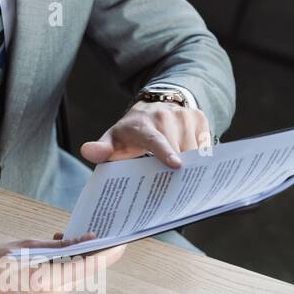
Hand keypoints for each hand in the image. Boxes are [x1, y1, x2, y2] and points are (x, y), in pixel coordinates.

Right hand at [0, 233, 125, 293]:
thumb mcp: (23, 246)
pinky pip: (57, 292)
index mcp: (44, 281)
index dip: (107, 254)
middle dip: (82, 256)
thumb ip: (58, 246)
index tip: (121, 243)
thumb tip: (86, 240)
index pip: (87, 266)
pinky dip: (56, 277)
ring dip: (66, 266)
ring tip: (50, 250)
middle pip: (79, 275)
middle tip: (80, 236)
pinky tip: (43, 265)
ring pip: (68, 283)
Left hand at [80, 101, 208, 168]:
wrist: (152, 108)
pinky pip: (205, 144)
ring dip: (190, 164)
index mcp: (142, 125)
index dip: (165, 152)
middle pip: (180, 150)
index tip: (176, 165)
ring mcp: (184, 115)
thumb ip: (101, 149)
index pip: (155, 140)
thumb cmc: (131, 132)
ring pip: (195, 149)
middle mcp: (165, 117)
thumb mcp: (113, 139)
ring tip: (180, 172)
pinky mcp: (199, 117)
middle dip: (180, 169)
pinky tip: (190, 159)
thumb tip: (88, 151)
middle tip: (176, 186)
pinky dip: (200, 156)